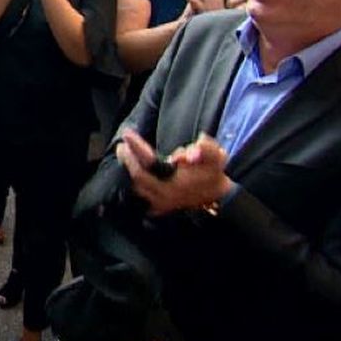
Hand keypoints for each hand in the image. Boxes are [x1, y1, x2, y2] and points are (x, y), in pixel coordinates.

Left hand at [116, 128, 232, 216]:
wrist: (218, 195)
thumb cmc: (214, 172)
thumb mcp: (215, 156)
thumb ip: (206, 149)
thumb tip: (190, 154)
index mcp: (173, 184)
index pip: (148, 165)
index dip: (136, 148)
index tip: (127, 135)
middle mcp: (163, 195)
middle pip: (137, 177)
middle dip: (128, 159)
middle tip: (122, 145)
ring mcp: (160, 203)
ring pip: (137, 186)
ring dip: (129, 169)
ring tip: (124, 152)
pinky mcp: (160, 205)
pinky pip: (141, 192)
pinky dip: (135, 180)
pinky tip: (131, 167)